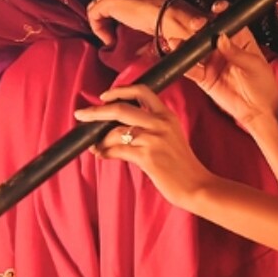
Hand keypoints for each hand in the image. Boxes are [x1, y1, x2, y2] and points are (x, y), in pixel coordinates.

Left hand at [75, 84, 214, 206]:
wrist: (196, 185)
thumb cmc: (181, 165)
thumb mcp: (171, 136)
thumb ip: (152, 126)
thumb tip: (118, 127)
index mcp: (166, 115)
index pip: (142, 91)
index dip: (119, 90)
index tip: (104, 96)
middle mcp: (160, 123)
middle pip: (120, 108)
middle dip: (96, 111)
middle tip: (81, 114)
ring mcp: (154, 139)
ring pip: (115, 132)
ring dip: (99, 139)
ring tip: (93, 146)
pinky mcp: (148, 157)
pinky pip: (117, 150)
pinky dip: (104, 152)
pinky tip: (100, 154)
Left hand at [85, 0, 180, 46]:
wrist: (166, 14)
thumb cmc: (163, 15)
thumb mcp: (148, 11)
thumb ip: (137, 12)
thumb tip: (133, 25)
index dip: (114, 15)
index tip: (120, 29)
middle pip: (103, 1)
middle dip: (106, 20)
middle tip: (114, 35)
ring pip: (96, 8)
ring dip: (102, 26)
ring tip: (112, 39)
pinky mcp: (108, 1)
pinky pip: (93, 15)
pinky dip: (98, 30)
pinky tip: (109, 40)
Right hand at [186, 0, 277, 130]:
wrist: (258, 111)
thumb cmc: (263, 85)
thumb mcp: (254, 66)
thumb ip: (237, 52)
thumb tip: (222, 38)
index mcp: (240, 40)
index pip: (229, 22)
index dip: (221, 14)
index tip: (216, 9)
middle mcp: (224, 49)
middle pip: (208, 33)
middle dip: (200, 26)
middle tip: (196, 26)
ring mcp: (213, 62)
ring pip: (196, 49)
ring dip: (186, 43)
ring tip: (178, 41)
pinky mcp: (204, 78)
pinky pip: (191, 69)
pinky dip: (183, 63)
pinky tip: (178, 57)